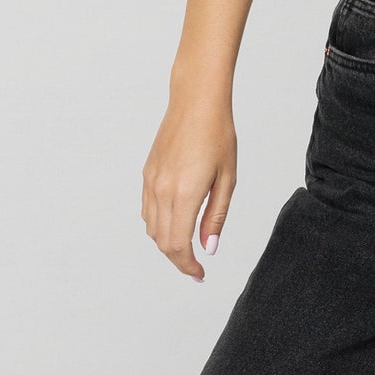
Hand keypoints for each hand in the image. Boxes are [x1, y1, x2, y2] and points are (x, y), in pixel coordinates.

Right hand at [140, 88, 236, 282]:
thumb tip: (208, 248)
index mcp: (184, 193)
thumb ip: (216, 215)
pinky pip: (147, 209)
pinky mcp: (147, 172)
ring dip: (167, 243)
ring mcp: (151, 182)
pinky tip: (174, 222)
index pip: (178, 245)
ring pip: (151, 228)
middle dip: (178, 259)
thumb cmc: (218, 134)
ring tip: (187, 246)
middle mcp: (162, 191)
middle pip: (162, 242)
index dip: (188, 265)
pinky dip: (158, 224)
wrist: (196, 101)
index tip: (200, 274)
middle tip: (196, 266)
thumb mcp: (227, 177)